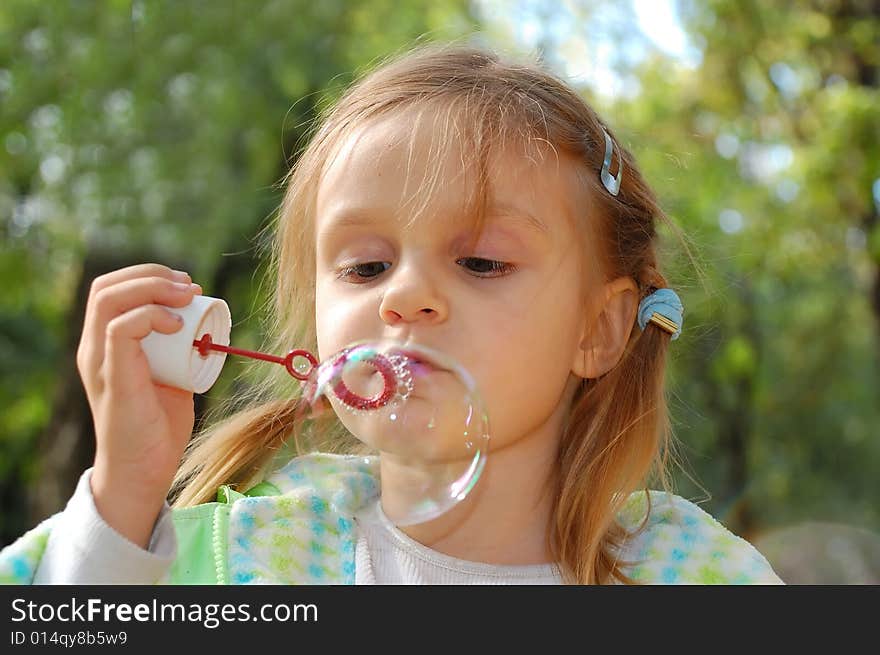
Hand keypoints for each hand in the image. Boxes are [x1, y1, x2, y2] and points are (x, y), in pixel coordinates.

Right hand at [76, 263, 201, 547]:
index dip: (147, 275)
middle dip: (151, 274)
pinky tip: (177, 324)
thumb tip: (205, 326)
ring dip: (152, 288)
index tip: (187, 285)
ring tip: (187, 297)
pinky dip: (150, 316)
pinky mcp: (113, 378)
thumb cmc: (158, 427)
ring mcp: (100, 362)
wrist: (144, 470)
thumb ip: (177, 352)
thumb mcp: (171, 377)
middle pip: (106, 286)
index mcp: (105, 345)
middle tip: (190, 286)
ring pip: (108, 300)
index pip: (110, 289)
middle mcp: (94, 349)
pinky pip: (120, 330)